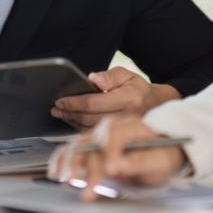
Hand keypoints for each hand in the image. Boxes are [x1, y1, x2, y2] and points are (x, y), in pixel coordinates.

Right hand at [47, 115, 186, 200]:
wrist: (165, 152)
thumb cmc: (165, 156)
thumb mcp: (161, 161)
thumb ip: (141, 162)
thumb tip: (118, 166)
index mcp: (134, 125)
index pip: (117, 132)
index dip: (111, 150)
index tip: (110, 169)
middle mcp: (114, 127)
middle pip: (95, 138)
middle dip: (88, 162)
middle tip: (87, 184)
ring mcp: (102, 136)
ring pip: (81, 143)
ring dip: (71, 161)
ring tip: (67, 179)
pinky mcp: (94, 147)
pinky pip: (75, 149)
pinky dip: (63, 160)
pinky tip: (57, 171)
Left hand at [50, 67, 181, 128]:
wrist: (155, 106)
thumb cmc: (138, 89)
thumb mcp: (127, 75)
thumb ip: (110, 76)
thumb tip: (92, 79)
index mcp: (129, 98)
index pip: (94, 102)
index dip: (74, 102)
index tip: (61, 100)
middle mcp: (126, 116)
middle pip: (89, 118)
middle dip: (70, 112)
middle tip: (57, 107)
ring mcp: (123, 130)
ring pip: (90, 129)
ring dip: (73, 122)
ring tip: (62, 114)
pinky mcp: (119, 137)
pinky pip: (95, 136)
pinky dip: (81, 129)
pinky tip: (74, 121)